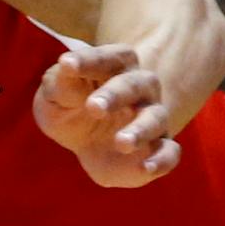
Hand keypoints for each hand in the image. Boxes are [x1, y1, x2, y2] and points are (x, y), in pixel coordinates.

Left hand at [33, 45, 180, 186]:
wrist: (86, 143)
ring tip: (122, 142)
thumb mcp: (55, 94)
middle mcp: (140, 88)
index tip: (67, 64)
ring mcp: (152, 117)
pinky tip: (146, 168)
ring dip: (140, 130)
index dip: (89, 60)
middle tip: (93, 107)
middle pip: (135, 84)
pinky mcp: (158, 147)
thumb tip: (66, 67)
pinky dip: (161, 160)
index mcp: (114, 67)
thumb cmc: (70, 107)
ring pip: (155, 118)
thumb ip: (59, 82)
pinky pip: (169, 151)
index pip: (107, 57)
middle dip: (115, 95)